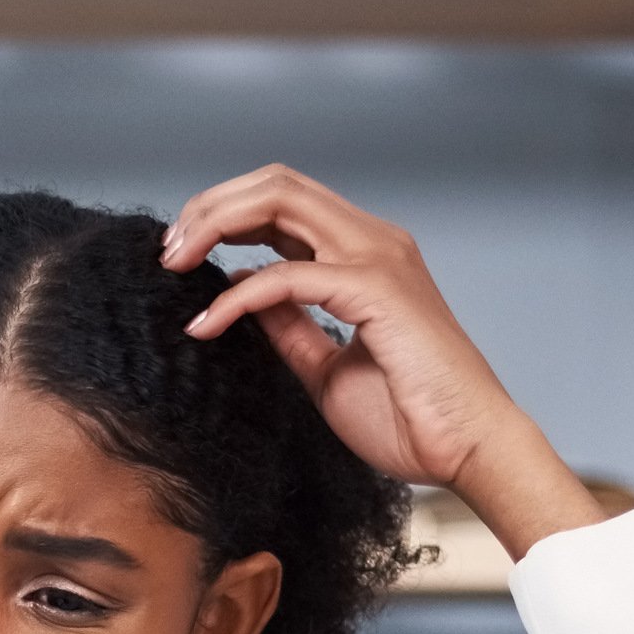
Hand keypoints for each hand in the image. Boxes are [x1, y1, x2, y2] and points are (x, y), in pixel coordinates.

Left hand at [162, 167, 602, 560]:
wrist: (465, 449)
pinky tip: (206, 326)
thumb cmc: (409, 416)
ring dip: (215, 225)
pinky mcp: (374, 290)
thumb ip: (289, 326)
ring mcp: (377, 259)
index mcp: (363, 254)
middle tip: (167, 251)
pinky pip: (285, 276)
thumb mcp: (324, 367)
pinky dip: (235, 298)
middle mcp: (373, 241)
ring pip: (280, 201)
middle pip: (276, 183)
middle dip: (210, 205)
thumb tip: (244, 293)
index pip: (284, 202)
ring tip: (175, 264)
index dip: (224, 215)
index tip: (180, 256)